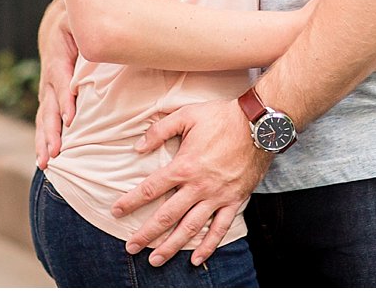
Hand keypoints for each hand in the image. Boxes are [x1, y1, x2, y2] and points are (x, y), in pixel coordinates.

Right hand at [35, 3, 77, 167]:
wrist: (59, 28)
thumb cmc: (76, 28)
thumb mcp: (78, 25)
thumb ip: (86, 36)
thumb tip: (98, 48)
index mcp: (57, 60)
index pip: (61, 82)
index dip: (65, 100)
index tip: (70, 120)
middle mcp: (49, 80)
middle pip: (48, 108)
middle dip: (51, 131)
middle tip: (55, 152)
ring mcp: (46, 92)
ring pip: (43, 119)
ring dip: (43, 141)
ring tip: (45, 162)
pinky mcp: (48, 100)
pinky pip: (44, 122)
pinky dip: (43, 140)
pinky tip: (45, 159)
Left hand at [114, 99, 269, 267]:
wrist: (259, 125)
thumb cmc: (222, 117)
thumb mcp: (186, 115)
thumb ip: (160, 130)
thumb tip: (138, 146)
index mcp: (183, 166)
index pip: (150, 188)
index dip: (130, 201)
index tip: (116, 211)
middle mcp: (198, 186)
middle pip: (166, 216)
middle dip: (146, 234)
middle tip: (131, 247)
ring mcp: (217, 197)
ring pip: (190, 228)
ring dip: (171, 246)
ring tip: (155, 260)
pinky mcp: (234, 201)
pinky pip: (220, 228)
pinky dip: (208, 246)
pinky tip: (196, 258)